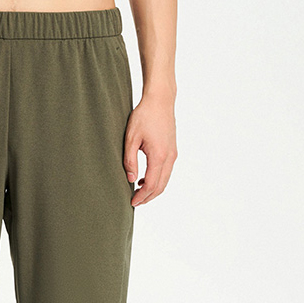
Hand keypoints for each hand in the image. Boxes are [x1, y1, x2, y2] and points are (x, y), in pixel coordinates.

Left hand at [123, 92, 176, 207]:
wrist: (160, 100)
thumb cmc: (144, 116)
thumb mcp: (131, 138)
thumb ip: (130, 160)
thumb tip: (130, 179)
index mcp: (159, 156)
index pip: (151, 185)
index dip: (141, 196)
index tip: (132, 202)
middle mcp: (169, 157)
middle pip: (160, 187)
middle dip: (148, 197)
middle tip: (135, 202)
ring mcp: (173, 154)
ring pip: (165, 180)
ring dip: (153, 190)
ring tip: (139, 192)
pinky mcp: (173, 150)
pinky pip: (166, 172)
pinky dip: (158, 180)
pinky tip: (145, 179)